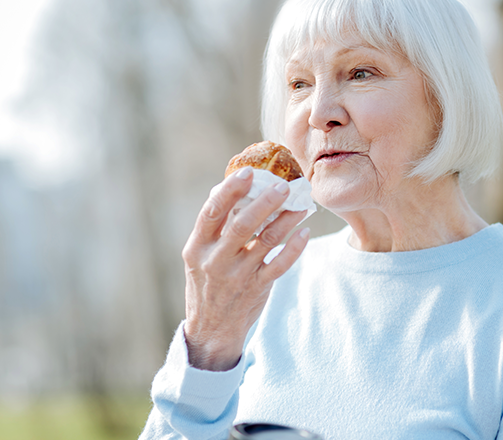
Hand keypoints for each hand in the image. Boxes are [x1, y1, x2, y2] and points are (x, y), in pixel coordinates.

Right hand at [181, 166, 309, 370]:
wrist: (211, 329)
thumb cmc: (207, 281)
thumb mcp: (200, 255)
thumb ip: (215, 227)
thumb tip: (232, 187)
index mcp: (197, 246)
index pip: (212, 212)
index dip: (230, 190)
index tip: (249, 172)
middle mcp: (215, 260)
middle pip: (242, 224)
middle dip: (265, 202)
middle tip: (284, 185)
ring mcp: (237, 275)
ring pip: (266, 241)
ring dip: (286, 220)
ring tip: (301, 204)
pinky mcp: (257, 288)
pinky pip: (280, 265)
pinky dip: (294, 248)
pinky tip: (305, 232)